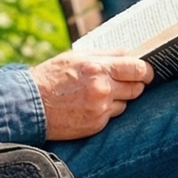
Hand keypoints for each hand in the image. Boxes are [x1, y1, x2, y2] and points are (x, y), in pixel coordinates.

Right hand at [31, 50, 153, 140]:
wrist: (30, 105)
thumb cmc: (51, 77)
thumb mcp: (75, 57)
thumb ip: (104, 54)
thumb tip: (128, 52)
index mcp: (98, 68)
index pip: (137, 69)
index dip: (146, 70)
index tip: (147, 71)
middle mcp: (102, 89)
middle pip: (136, 88)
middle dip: (135, 84)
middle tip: (127, 81)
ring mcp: (100, 109)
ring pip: (125, 103)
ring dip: (119, 98)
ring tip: (100, 93)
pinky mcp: (95, 125)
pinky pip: (112, 116)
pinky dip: (107, 110)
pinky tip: (91, 105)